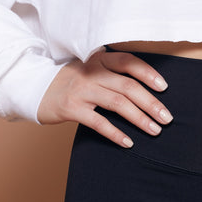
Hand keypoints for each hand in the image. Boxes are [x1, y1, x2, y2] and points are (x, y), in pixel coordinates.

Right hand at [36, 48, 172, 147]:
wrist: (35, 88)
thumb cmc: (71, 81)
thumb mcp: (90, 69)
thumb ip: (112, 73)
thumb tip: (148, 89)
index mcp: (98, 58)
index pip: (128, 62)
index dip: (148, 74)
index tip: (164, 88)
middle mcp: (90, 71)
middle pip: (127, 85)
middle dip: (151, 103)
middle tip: (167, 118)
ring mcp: (80, 89)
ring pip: (117, 103)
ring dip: (139, 118)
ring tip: (154, 130)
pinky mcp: (71, 108)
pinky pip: (99, 122)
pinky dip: (116, 133)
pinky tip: (128, 142)